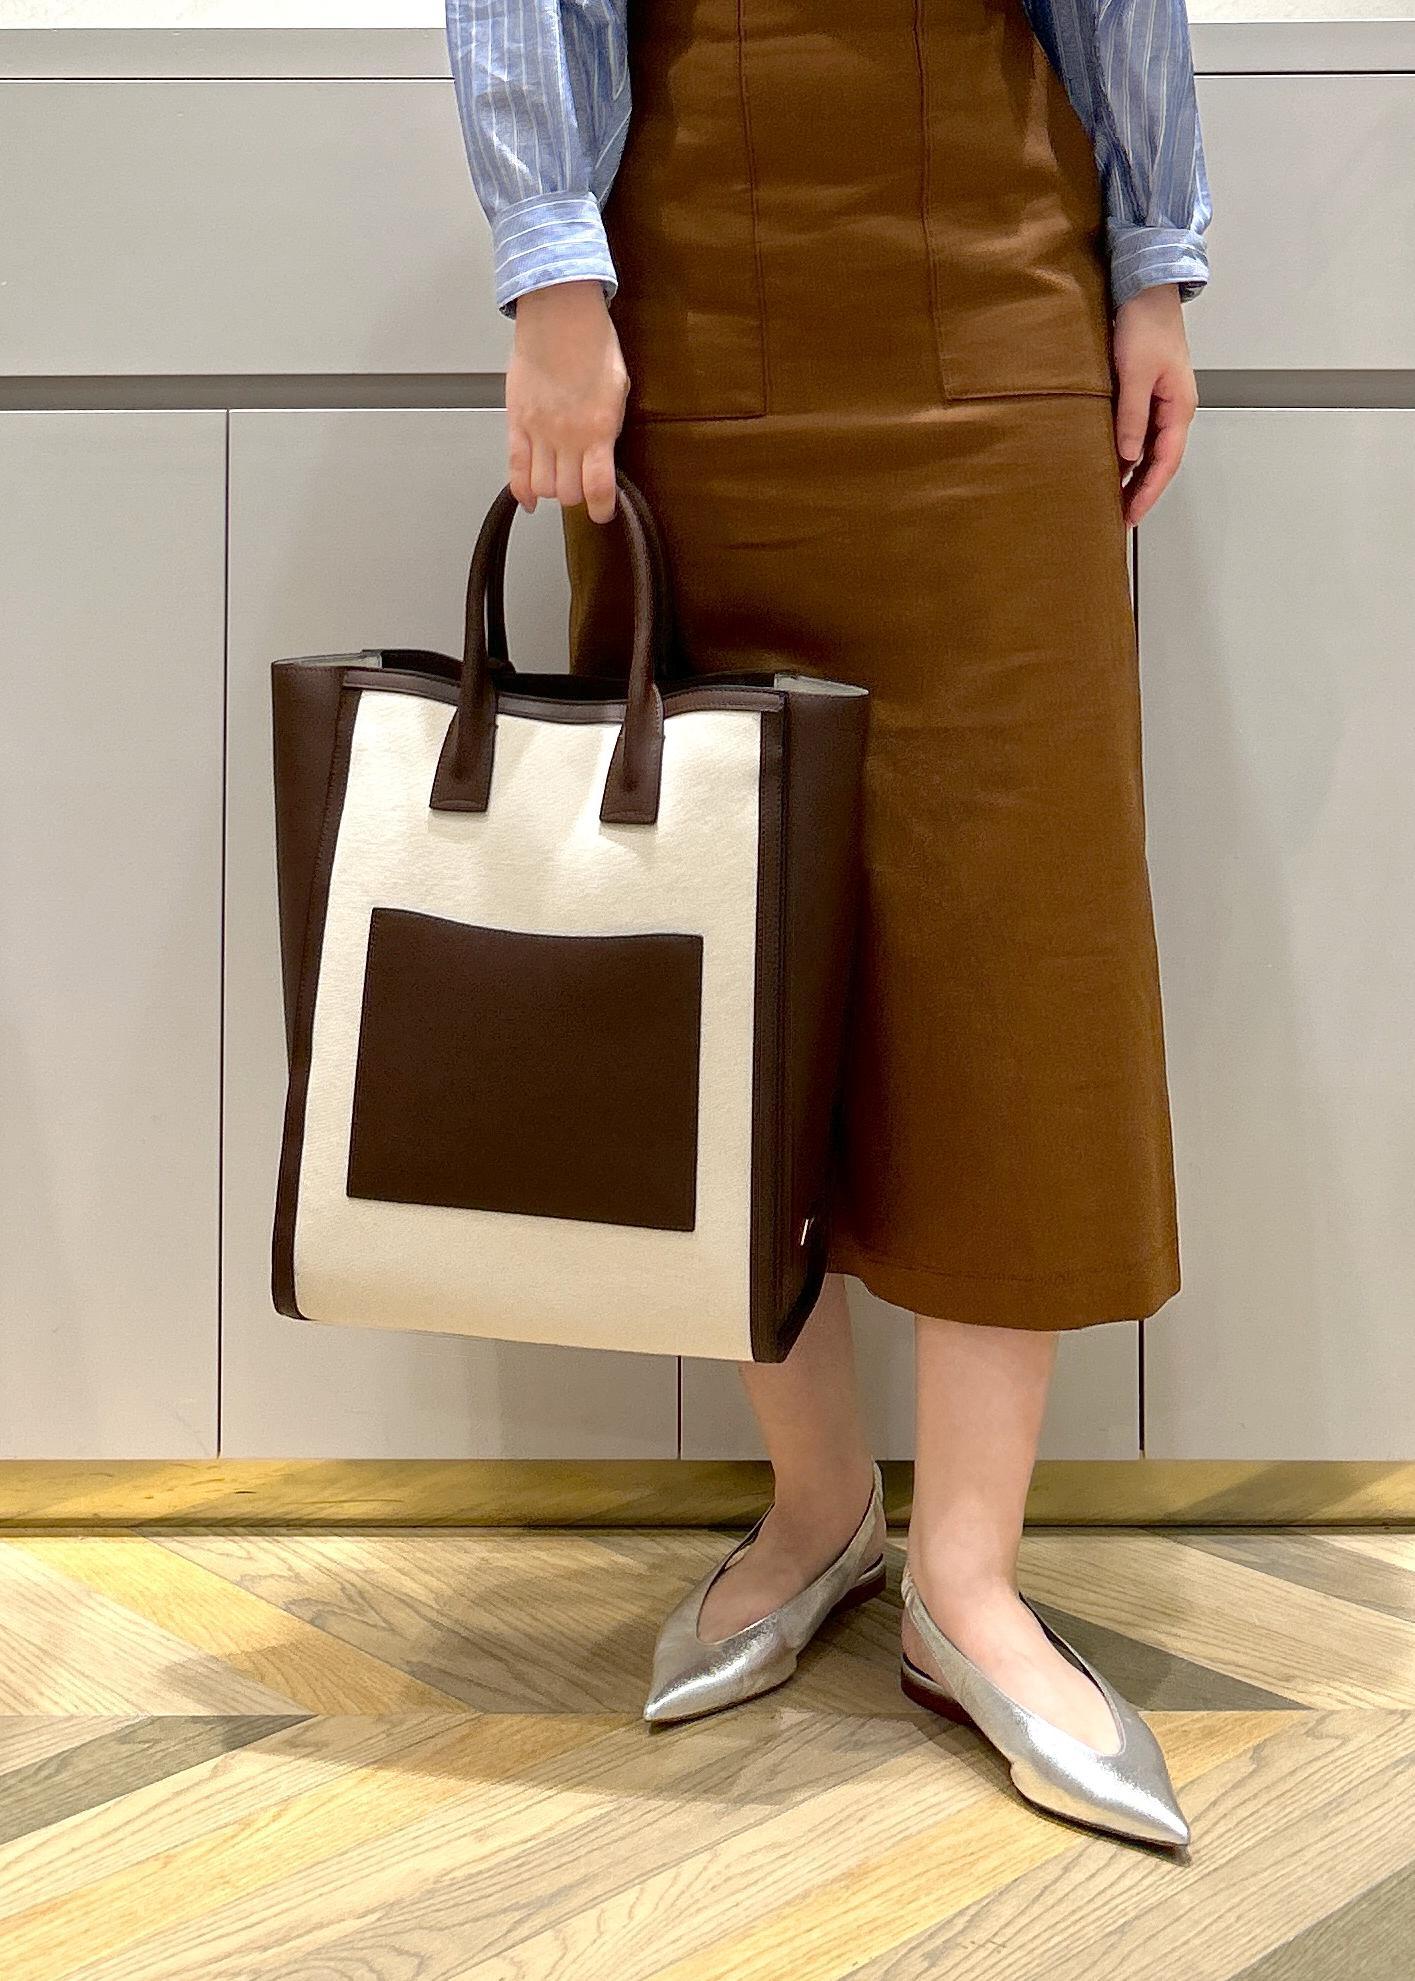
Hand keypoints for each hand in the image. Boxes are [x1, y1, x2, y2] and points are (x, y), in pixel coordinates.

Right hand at [505, 280, 629, 523]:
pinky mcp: (516, 421)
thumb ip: (608, 425)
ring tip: (558, 478)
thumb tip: (601, 452)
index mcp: (598, 428)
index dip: (601, 508)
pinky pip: (514, 467)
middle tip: (580, 484)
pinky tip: (530, 499)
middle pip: (567, 492)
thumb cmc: (592, 343)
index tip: (602, 512)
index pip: (598, 487)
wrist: (559, 314)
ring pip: (542, 485)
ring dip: (551, 489)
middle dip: (576, 495)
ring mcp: (538, 430)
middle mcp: (566, 435)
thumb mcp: (617, 388)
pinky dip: (521, 490)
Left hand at [1111, 283, 1198, 527]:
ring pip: (1150, 449)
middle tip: (1119, 519)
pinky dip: (1128, 453)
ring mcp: (1161, 401)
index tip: (1132, 516)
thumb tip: (1128, 457)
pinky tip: (1112, 464)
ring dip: (1134, 475)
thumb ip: (1131, 416)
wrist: (1145, 287)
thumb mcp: (1134, 373)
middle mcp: (1174, 409)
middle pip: (1160, 461)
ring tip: (1113, 499)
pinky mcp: (1146, 393)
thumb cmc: (1145, 324)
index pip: (1166, 462)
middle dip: (1142, 491)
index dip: (1149, 492)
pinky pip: (1139, 432)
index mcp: (1179, 407)